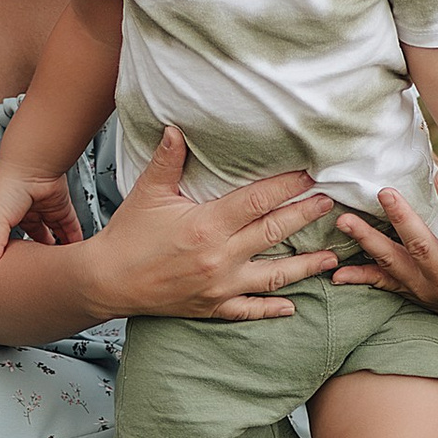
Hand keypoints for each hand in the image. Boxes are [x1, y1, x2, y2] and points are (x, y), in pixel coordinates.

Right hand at [0, 156, 83, 267]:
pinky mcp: (60, 208)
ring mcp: (43, 211)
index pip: (7, 243)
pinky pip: (69, 227)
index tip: (16, 274)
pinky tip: (75, 252)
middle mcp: (24, 215)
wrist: (32, 164)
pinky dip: (73, 238)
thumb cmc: (8, 185)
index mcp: (4, 218)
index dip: (12, 257)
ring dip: (56, 249)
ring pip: (52, 235)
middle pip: (32, 240)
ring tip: (61, 267)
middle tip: (42, 274)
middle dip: (37, 255)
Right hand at [92, 129, 338, 320]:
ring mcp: (220, 286)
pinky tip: (293, 306)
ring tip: (331, 257)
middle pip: (274, 233)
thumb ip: (167, 161)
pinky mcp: (213, 307)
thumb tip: (175, 127)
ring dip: (305, 266)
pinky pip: (249, 309)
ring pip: (274, 276)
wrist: (106, 282)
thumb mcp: (147, 193)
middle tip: (330, 203)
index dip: (286, 186)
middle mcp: (220, 257)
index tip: (309, 174)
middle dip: (305, 216)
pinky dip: (272, 308)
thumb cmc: (127, 235)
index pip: (257, 201)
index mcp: (207, 225)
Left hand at [327, 168, 437, 321]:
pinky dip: (358, 277)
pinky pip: (380, 284)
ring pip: (395, 263)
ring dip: (368, 241)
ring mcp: (426, 291)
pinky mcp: (407, 293)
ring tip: (346, 219)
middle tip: (385, 191)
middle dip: (404, 219)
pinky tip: (336, 272)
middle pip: (425, 249)